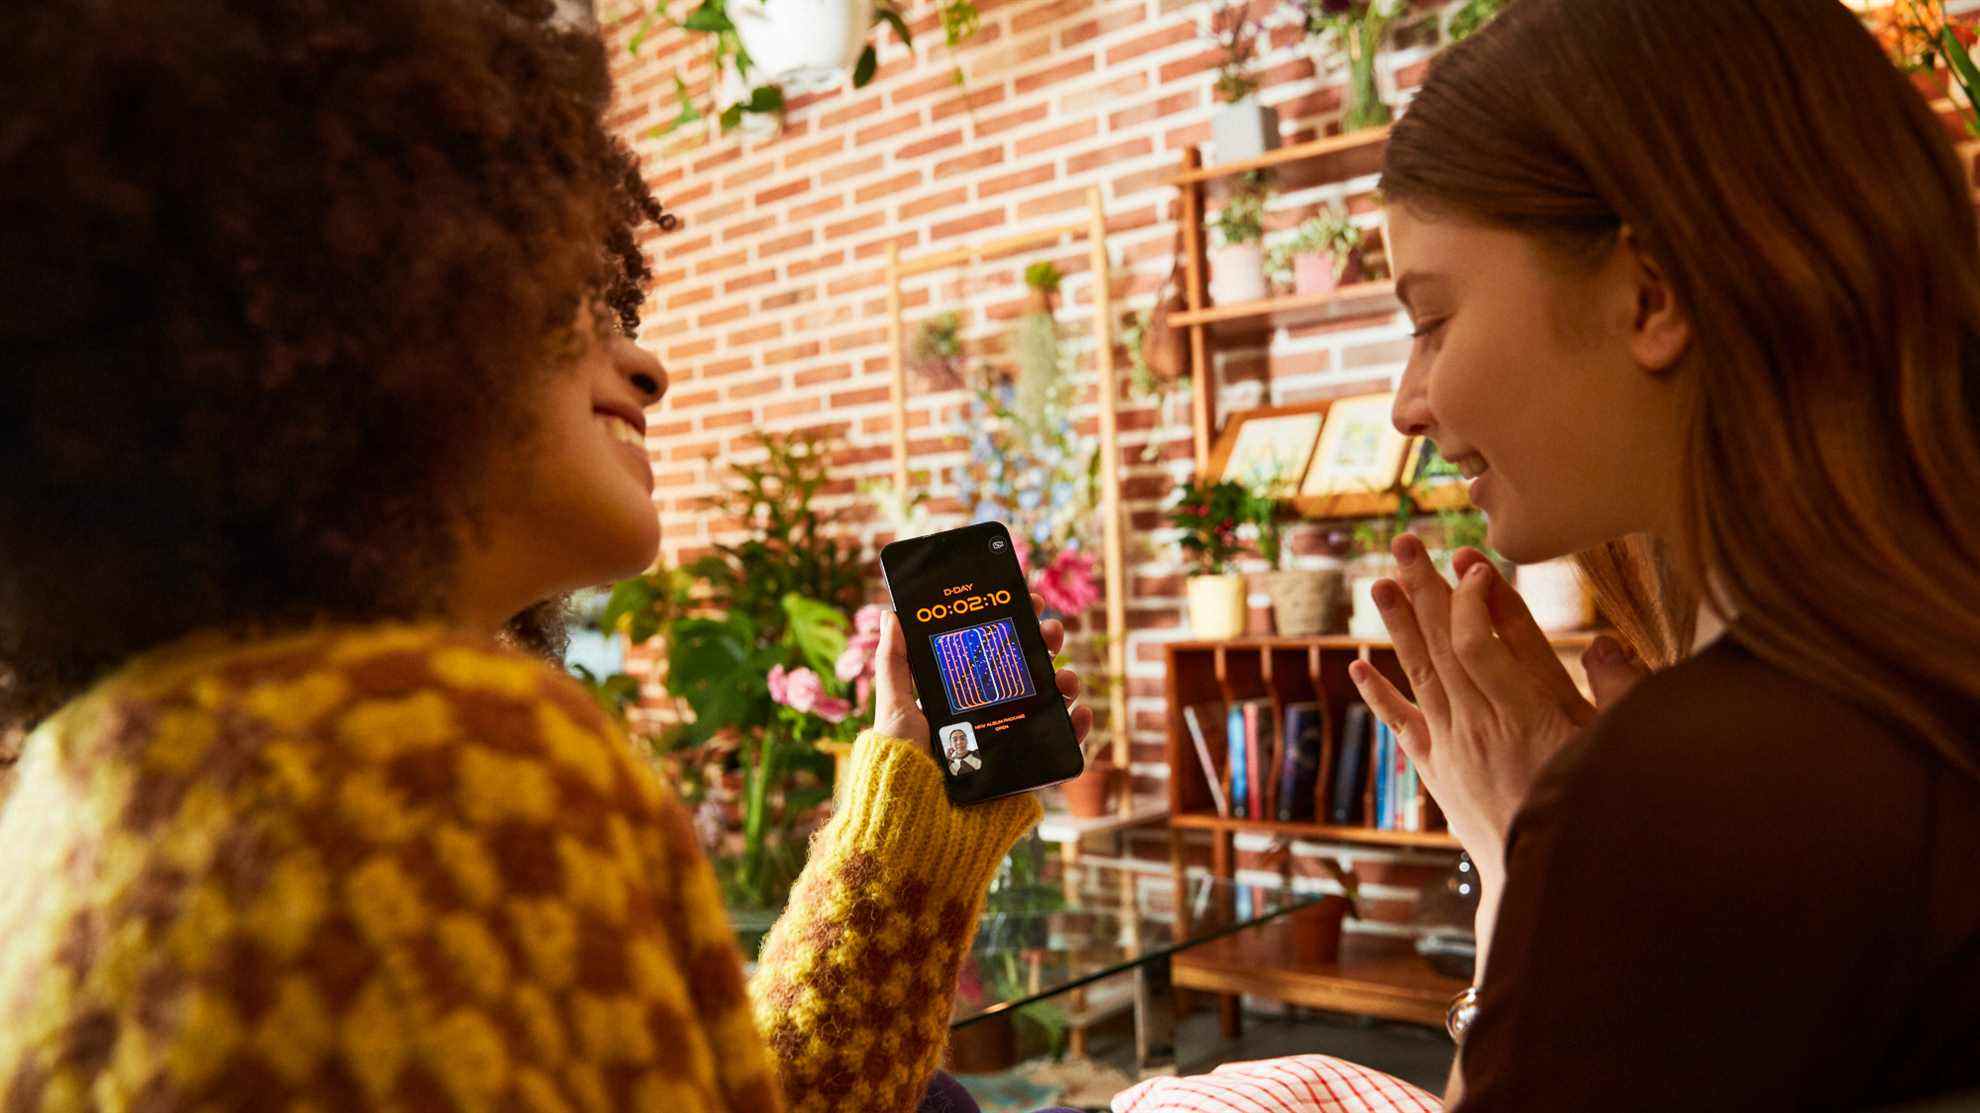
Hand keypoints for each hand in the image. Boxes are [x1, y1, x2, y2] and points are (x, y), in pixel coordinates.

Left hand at [872, 593, 1094, 750]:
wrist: (917, 822)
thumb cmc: (899, 764)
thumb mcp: (894, 707)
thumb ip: (893, 663)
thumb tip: (890, 614)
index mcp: (961, 694)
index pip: (993, 650)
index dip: (1013, 622)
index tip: (1028, 600)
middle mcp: (990, 714)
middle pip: (1026, 669)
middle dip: (1044, 644)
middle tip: (1052, 631)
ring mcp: (1012, 741)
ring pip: (1049, 702)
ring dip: (1065, 681)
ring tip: (1065, 678)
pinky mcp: (1027, 771)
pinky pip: (1060, 747)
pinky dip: (1077, 729)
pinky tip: (1079, 713)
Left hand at [1348, 536, 1647, 868]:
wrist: (1551, 886)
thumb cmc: (1599, 814)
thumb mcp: (1621, 751)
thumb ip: (1619, 694)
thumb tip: (1605, 641)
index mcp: (1528, 717)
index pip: (1485, 644)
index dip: (1474, 600)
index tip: (1474, 563)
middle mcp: (1481, 728)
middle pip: (1445, 645)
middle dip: (1426, 590)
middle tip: (1404, 542)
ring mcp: (1455, 749)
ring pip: (1421, 675)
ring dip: (1399, 626)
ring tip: (1380, 582)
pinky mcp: (1440, 772)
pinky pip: (1403, 726)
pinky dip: (1380, 695)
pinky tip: (1358, 666)